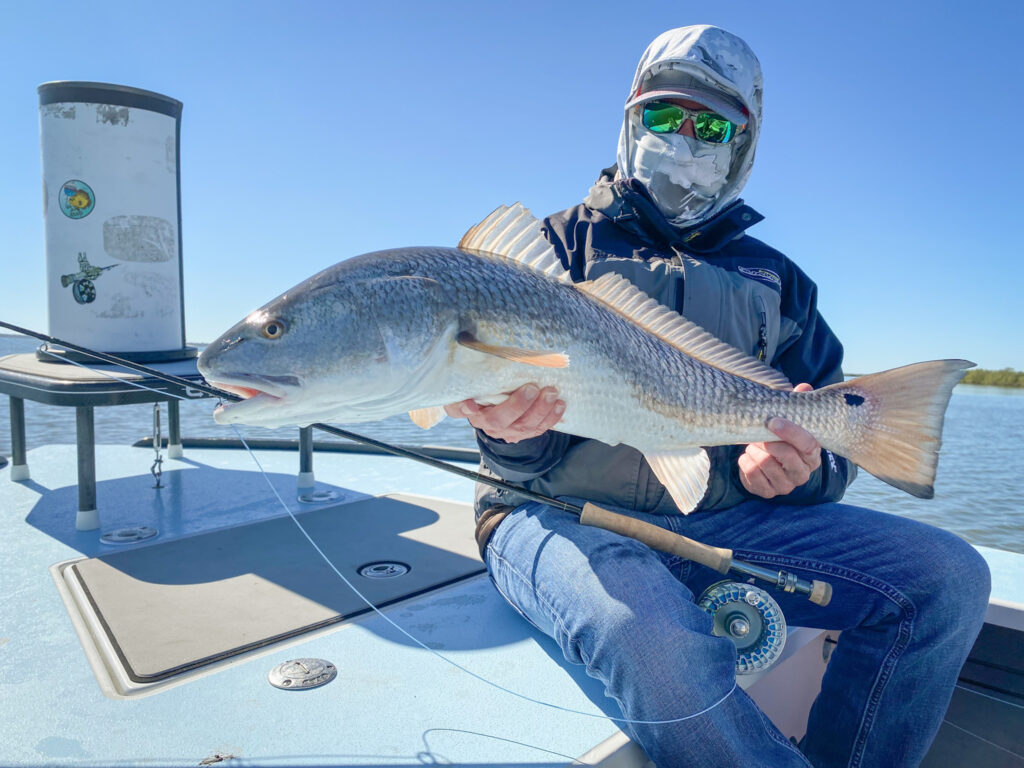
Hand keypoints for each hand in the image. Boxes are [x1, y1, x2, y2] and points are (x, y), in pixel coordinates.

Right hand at [443, 383, 564, 442]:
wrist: (501, 408)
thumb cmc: (489, 391)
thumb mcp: (476, 384)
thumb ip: (471, 382)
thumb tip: (469, 380)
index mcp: (472, 408)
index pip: (460, 410)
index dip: (464, 409)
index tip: (469, 404)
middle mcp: (487, 423)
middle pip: (499, 420)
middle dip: (518, 405)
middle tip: (532, 388)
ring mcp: (507, 431)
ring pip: (523, 426)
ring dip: (540, 410)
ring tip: (551, 393)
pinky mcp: (524, 433)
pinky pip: (539, 429)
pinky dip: (551, 417)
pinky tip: (560, 405)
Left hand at [738, 383, 821, 498]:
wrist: (765, 463)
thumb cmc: (780, 439)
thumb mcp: (790, 422)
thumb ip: (796, 406)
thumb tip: (804, 387)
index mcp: (812, 456)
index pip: (808, 445)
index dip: (791, 432)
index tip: (773, 421)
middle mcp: (802, 474)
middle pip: (786, 455)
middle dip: (767, 441)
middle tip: (758, 433)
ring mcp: (785, 486)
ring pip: (765, 463)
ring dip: (754, 450)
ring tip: (753, 445)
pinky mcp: (767, 492)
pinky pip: (751, 474)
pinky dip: (745, 461)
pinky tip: (748, 456)